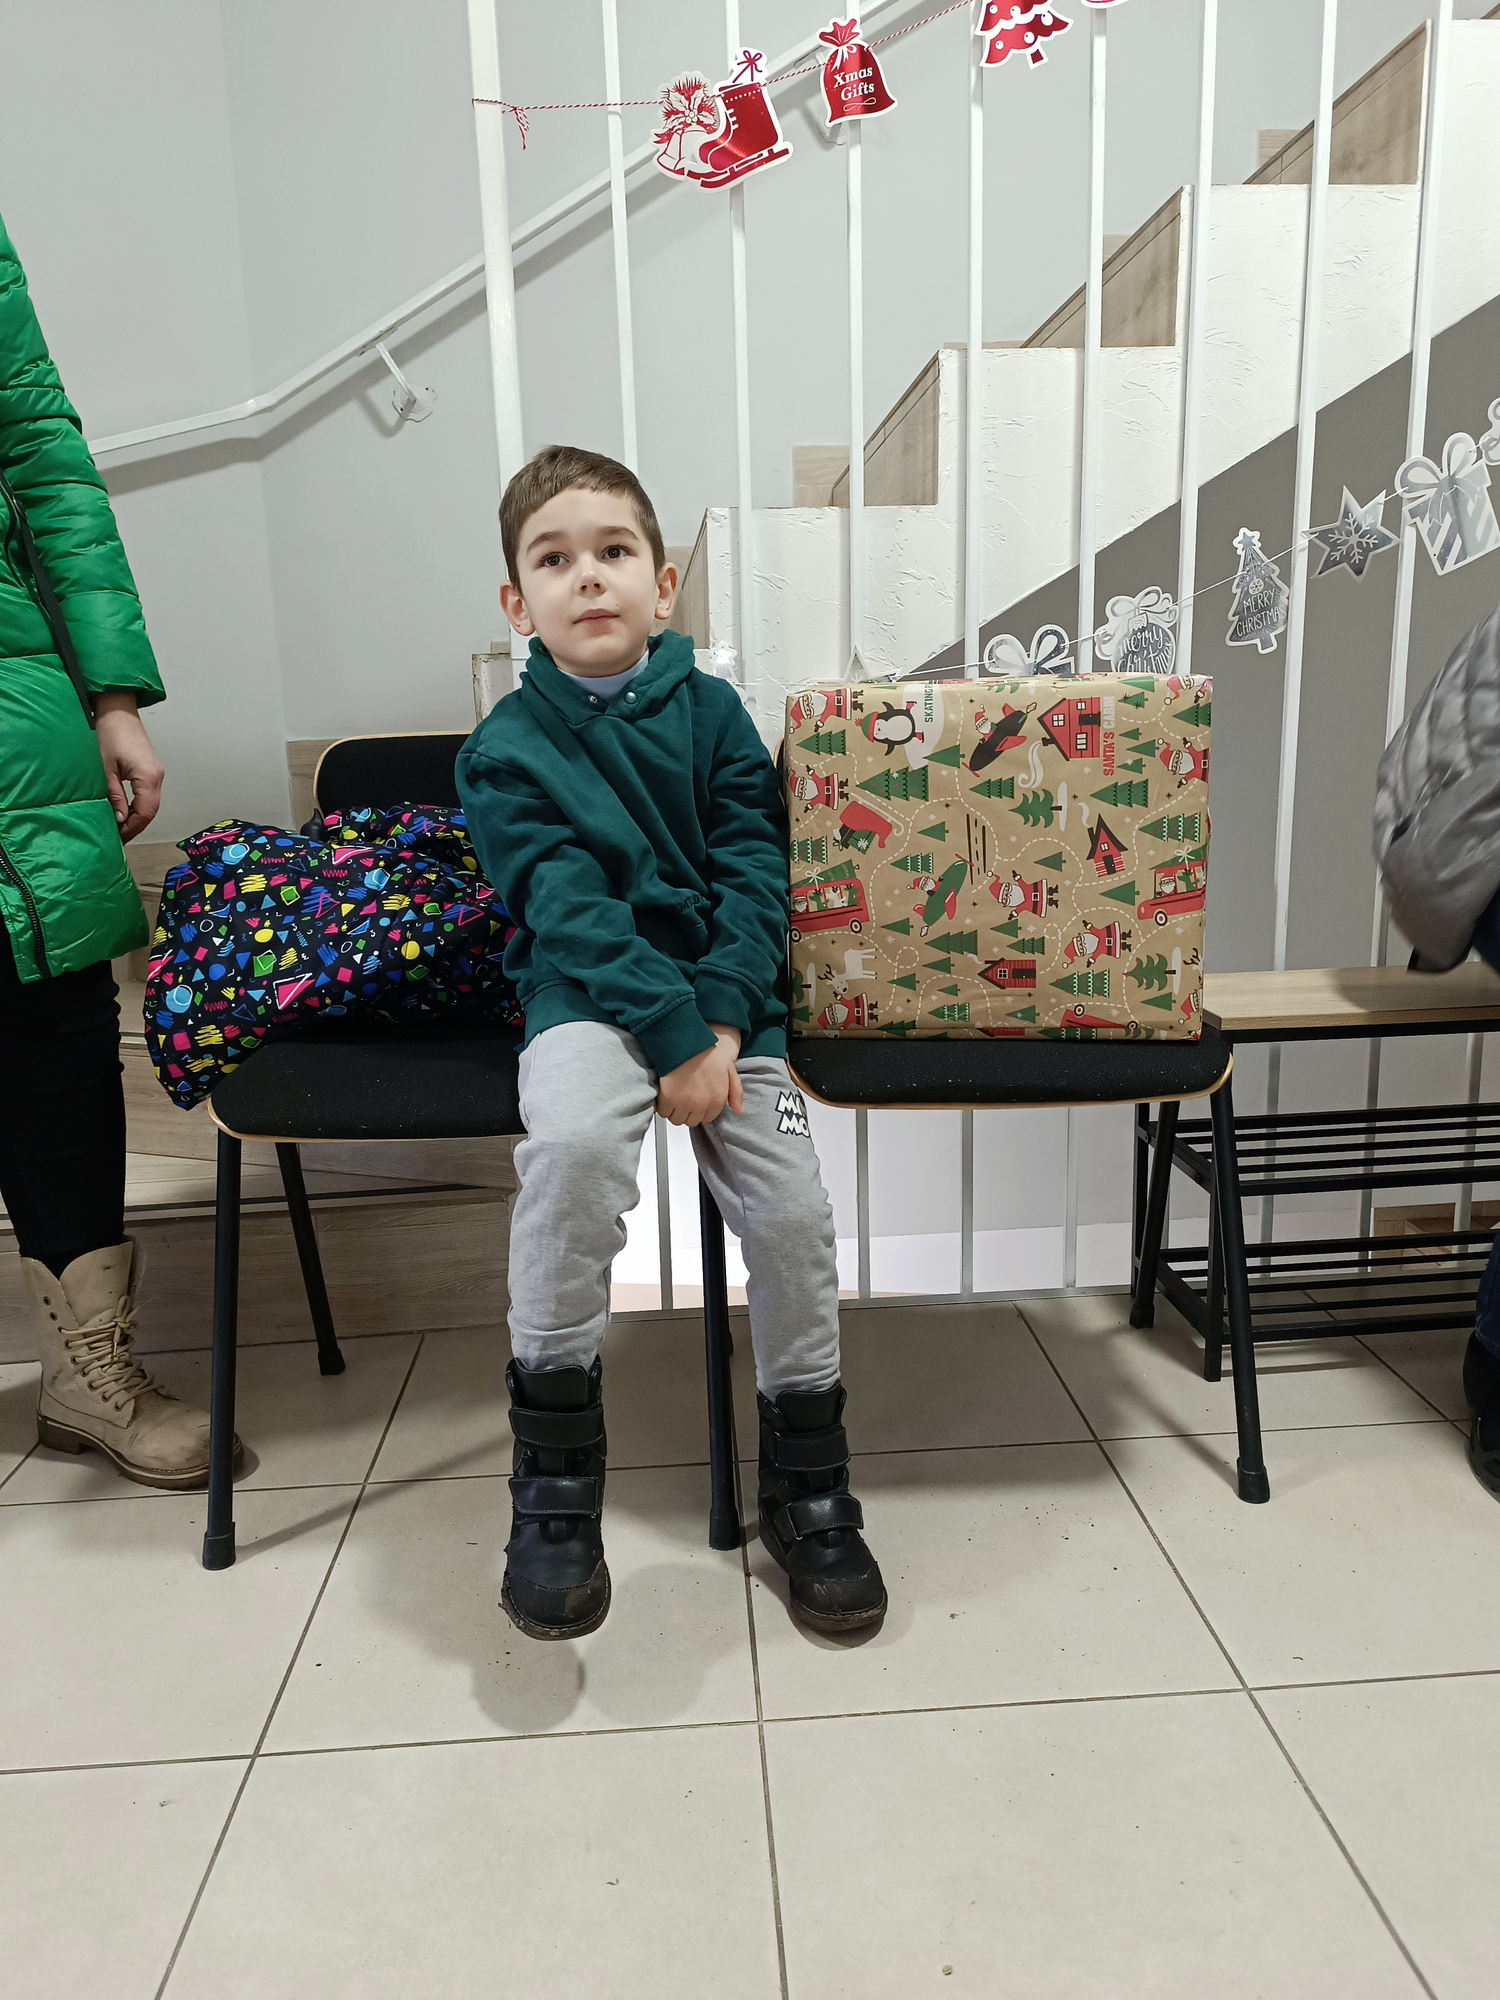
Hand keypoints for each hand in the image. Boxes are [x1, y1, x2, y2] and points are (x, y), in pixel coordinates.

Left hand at [94, 692, 164, 842]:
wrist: (118, 712)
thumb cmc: (111, 734)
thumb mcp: (106, 769)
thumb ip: (114, 796)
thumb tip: (119, 819)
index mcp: (148, 777)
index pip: (145, 812)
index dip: (132, 828)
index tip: (120, 838)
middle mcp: (157, 776)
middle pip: (151, 811)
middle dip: (135, 826)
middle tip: (119, 838)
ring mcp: (157, 773)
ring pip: (151, 804)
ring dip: (138, 818)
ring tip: (121, 828)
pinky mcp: (152, 770)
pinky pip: (149, 795)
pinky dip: (139, 807)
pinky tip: (127, 812)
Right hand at [656, 1024, 742, 1126]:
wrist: (685, 1042)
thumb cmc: (705, 1052)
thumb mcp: (729, 1069)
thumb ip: (736, 1091)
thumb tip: (738, 1110)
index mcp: (717, 1098)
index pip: (707, 1118)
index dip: (700, 1109)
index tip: (695, 1100)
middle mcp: (702, 1104)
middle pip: (691, 1121)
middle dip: (687, 1111)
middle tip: (683, 1097)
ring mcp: (684, 1103)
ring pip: (677, 1119)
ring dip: (674, 1111)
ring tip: (674, 1095)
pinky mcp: (668, 1100)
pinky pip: (664, 1112)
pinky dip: (662, 1106)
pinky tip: (665, 1094)